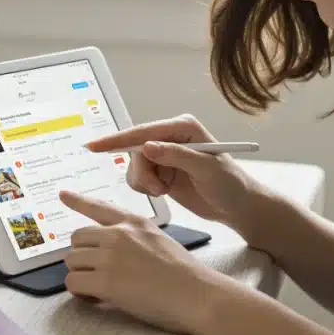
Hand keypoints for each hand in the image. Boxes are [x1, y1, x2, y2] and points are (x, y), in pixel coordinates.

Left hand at [59, 190, 229, 334]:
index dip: (78, 200)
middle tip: (96, 274)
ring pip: (72, 261)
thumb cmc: (183, 273)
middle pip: (77, 238)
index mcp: (134, 222)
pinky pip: (73, 282)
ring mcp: (110, 256)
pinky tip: (96, 298)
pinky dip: (80, 293)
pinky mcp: (105, 281)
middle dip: (82, 257)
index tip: (63, 194)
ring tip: (99, 289)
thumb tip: (108, 250)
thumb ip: (133, 238)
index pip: (99, 207)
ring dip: (80, 275)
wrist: (197, 294)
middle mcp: (119, 234)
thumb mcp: (158, 239)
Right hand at [84, 114, 265, 235]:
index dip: (118, 139)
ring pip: (135, 165)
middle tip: (157, 189)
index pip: (144, 131)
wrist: (238, 207)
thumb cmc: (231, 185)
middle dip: (141, 171)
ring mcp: (165, 155)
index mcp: (183, 128)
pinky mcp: (162, 171)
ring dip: (144, 182)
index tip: (95, 147)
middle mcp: (171, 137)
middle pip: (135, 149)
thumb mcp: (207, 169)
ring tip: (164, 191)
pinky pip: (139, 177)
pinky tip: (164, 192)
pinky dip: (145, 187)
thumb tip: (148, 146)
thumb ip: (177, 156)